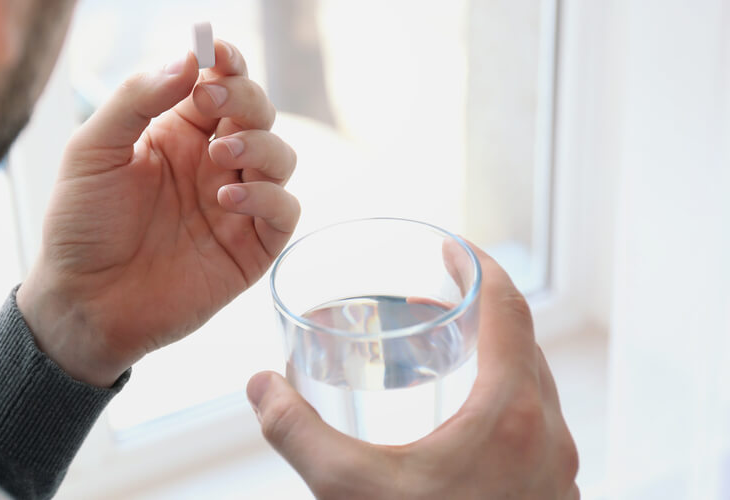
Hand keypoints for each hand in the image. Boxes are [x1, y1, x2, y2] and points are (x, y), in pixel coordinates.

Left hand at [17, 41, 299, 386]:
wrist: (82, 302)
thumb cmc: (81, 226)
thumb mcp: (93, 151)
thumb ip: (136, 100)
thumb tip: (186, 59)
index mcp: (176, 133)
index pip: (217, 84)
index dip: (225, 63)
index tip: (216, 50)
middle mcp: (212, 163)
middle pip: (257, 113)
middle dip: (245, 97)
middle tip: (213, 100)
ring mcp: (235, 204)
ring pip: (280, 156)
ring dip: (261, 144)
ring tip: (222, 154)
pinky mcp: (250, 248)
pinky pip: (284, 211)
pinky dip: (268, 197)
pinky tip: (228, 198)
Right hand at [247, 242, 578, 498]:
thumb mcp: (348, 489)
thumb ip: (296, 432)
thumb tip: (260, 386)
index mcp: (511, 410)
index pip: (508, 307)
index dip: (479, 264)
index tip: (450, 246)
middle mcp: (549, 431)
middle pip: (524, 341)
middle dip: (481, 307)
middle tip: (436, 297)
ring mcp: (558, 468)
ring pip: (534, 386)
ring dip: (495, 355)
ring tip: (446, 353)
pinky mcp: (551, 495)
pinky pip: (536, 425)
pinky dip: (504, 399)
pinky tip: (462, 423)